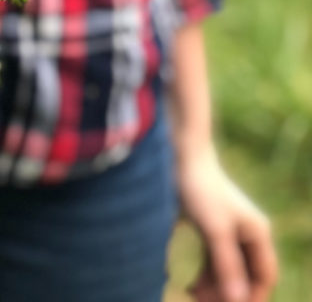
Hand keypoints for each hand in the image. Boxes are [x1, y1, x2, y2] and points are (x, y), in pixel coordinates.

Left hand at [178, 143, 277, 301]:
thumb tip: (237, 299)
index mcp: (257, 232)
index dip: (252, 296)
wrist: (181, 157)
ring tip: (194, 296)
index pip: (264, 276)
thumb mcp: (215, 230)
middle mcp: (248, 233)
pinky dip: (206, 275)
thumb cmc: (201, 189)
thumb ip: (226, 264)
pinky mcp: (212, 228)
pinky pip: (215, 261)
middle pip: (246, 276)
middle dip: (230, 293)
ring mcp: (230, 231)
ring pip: (229, 270)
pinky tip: (191, 285)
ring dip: (216, 287)